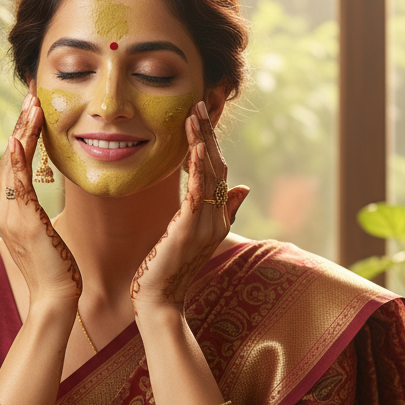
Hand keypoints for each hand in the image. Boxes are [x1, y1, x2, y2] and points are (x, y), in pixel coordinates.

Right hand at [0, 93, 81, 304]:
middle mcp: (2, 209)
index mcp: (5, 209)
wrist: (54, 296)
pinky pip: (17, 185)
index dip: (19, 134)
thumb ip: (11, 202)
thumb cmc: (50, 266)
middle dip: (21, 124)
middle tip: (31, 92)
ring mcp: (10, 215)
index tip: (30, 108)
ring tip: (30, 104)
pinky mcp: (24, 221)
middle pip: (8, 158)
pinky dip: (15, 161)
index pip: (9, 163)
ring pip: (13, 165)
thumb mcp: (30, 228)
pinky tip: (17, 139)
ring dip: (22, 132)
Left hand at [129, 100, 247, 313]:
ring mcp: (205, 225)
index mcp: (217, 219)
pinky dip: (197, 168)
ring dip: (202, 142)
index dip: (212, 145)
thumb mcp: (194, 237)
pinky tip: (193, 147)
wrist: (160, 300)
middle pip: (218, 168)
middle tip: (199, 104)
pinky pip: (197, 193)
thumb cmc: (170, 270)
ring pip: (209, 175)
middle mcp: (216, 219)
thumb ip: (221, 213)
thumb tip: (244, 188)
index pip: (219, 174)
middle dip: (208, 135)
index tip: (202, 119)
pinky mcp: (189, 229)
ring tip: (194, 115)